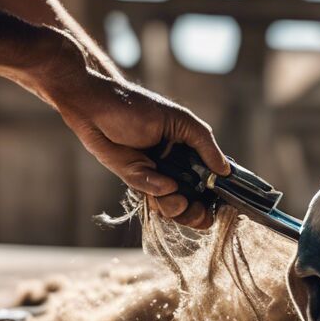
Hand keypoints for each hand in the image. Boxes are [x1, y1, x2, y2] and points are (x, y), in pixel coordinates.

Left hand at [37, 46, 230, 229]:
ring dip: (176, 207)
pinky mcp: (135, 180)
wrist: (94, 109)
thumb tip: (226, 172)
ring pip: (172, 204)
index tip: (223, 207)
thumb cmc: (137, 107)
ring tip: (175, 200)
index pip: (211, 179)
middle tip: (198, 213)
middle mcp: (175, 165)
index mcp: (190, 151)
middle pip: (193, 200)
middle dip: (196, 212)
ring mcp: (155, 174)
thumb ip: (204, 145)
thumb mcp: (179, 122)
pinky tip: (160, 183)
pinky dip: (157, 191)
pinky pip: (151, 195)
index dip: (218, 195)